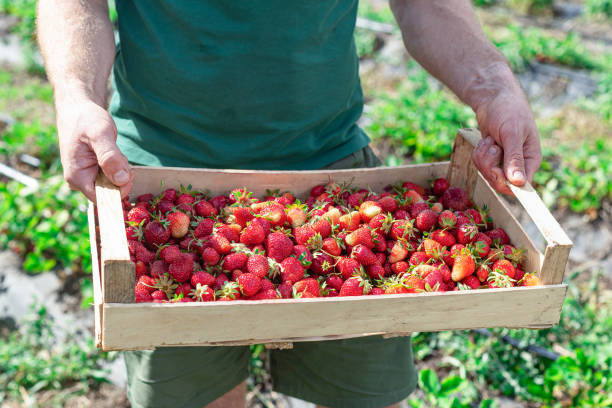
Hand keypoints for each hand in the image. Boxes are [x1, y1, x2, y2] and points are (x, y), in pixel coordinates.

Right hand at [56, 100, 132, 200]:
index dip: (120, 190)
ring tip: (113, 150)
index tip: (129, 173)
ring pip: (113, 183)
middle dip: (121, 176)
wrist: (78, 110)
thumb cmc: (86, 120)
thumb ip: (109, 157)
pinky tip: (113, 153)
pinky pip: (113, 176)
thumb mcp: (100, 134)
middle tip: (119, 155)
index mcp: (77, 177)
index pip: (103, 198)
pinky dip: (118, 166)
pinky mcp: (94, 172)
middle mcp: (80, 181)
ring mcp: (87, 177)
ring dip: (120, 169)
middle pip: (110, 191)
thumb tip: (120, 180)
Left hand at [466, 64, 541, 194]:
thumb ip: (514, 158)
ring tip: (490, 140)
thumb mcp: (511, 134)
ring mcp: (504, 163)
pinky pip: (480, 166)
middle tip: (492, 147)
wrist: (493, 100)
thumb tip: (519, 182)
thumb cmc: (508, 112)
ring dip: (483, 156)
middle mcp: (519, 165)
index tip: (496, 171)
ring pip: (487, 174)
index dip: (506, 183)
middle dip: (490, 165)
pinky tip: (486, 141)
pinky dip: (479, 153)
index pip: (522, 186)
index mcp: (531, 160)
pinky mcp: (491, 159)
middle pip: (500, 182)